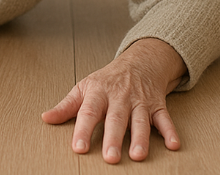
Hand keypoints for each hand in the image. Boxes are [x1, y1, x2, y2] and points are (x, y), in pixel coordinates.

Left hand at [42, 38, 185, 162]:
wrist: (139, 62)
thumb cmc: (107, 80)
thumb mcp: (84, 88)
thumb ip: (66, 106)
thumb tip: (46, 118)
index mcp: (98, 93)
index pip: (88, 112)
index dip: (82, 130)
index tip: (78, 147)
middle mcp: (120, 97)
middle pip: (116, 119)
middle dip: (113, 138)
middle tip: (110, 158)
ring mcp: (140, 102)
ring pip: (140, 121)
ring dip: (141, 138)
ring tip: (138, 155)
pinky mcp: (157, 106)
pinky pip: (165, 119)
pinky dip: (170, 131)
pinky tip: (173, 144)